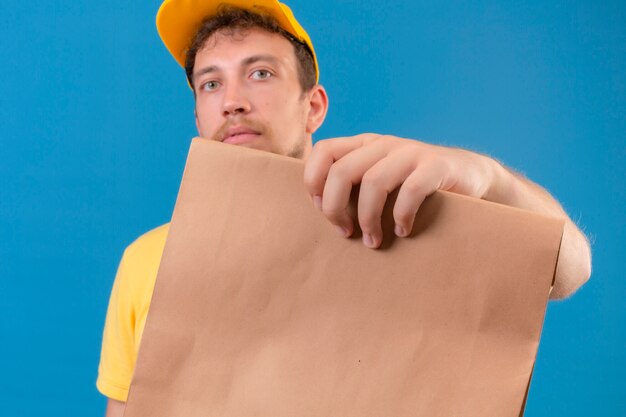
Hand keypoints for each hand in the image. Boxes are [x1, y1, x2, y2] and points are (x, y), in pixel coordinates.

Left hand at [303, 133, 501, 247]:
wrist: (470, 174)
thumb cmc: (415, 184)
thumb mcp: (380, 177)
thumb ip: (353, 184)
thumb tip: (319, 209)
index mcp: (365, 145)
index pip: (323, 151)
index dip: (315, 183)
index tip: (324, 211)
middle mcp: (384, 144)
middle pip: (341, 171)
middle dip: (336, 209)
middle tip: (345, 233)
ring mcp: (411, 153)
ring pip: (373, 183)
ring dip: (368, 219)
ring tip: (373, 241)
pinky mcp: (437, 166)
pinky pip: (410, 191)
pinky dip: (402, 216)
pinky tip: (403, 231)